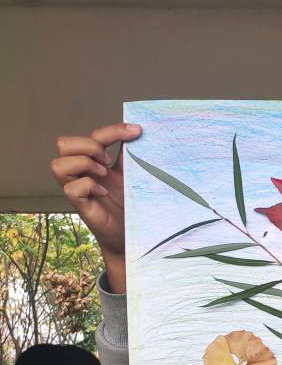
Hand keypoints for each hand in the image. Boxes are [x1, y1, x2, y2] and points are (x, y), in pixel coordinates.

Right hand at [50, 122, 141, 293]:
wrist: (132, 234)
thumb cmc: (130, 204)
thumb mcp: (132, 175)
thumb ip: (130, 154)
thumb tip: (139, 131)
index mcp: (94, 162)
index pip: (93, 136)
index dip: (112, 130)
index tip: (137, 131)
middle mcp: (81, 173)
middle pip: (64, 143)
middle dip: (89, 146)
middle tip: (108, 161)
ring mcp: (78, 189)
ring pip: (59, 164)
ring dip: (84, 165)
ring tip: (104, 175)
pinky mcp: (80, 206)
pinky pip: (71, 188)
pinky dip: (88, 186)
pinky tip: (103, 193)